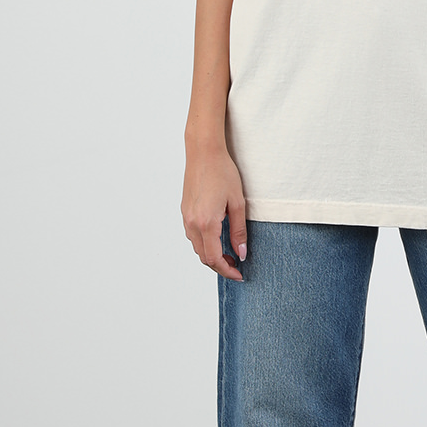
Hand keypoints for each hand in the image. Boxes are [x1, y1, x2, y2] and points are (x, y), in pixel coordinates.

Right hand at [181, 140, 247, 280]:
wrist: (204, 153)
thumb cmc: (222, 173)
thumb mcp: (238, 203)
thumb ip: (239, 231)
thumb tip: (242, 252)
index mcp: (207, 223)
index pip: (214, 258)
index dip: (227, 270)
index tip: (239, 274)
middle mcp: (192, 223)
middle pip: (203, 257)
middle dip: (220, 266)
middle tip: (237, 266)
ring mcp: (186, 217)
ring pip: (197, 248)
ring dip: (211, 256)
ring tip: (229, 254)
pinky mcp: (185, 211)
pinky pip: (193, 236)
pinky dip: (205, 244)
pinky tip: (218, 240)